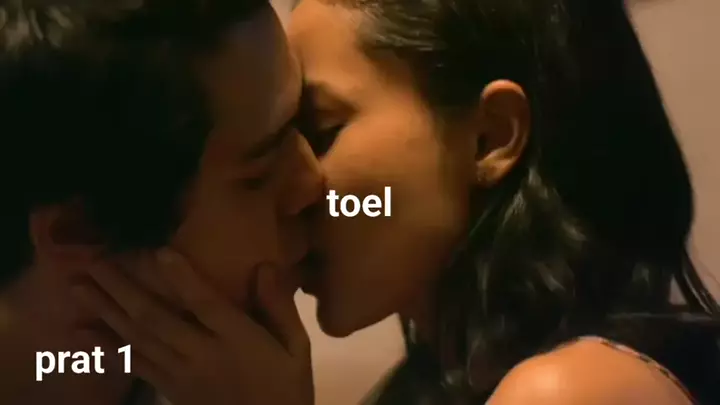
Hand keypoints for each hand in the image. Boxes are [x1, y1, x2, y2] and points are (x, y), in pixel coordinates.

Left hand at [73, 249, 312, 404]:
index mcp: (237, 341)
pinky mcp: (169, 390)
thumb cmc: (286, 388)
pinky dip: (108, 348)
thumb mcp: (296, 348)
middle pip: (156, 318)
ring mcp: (181, 375)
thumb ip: (279, 308)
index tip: (158, 252)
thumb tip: (264, 266)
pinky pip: (134, 365)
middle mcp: (202, 355)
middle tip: (93, 261)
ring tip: (80, 287)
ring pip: (137, 339)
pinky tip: (87, 333)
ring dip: (106, 311)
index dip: (182, 278)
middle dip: (122, 288)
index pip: (205, 304)